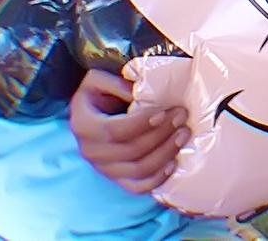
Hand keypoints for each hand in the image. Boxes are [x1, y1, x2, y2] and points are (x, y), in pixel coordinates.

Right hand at [69, 69, 188, 193]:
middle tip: (182, 117)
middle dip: (162, 134)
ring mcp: (103, 169)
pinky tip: (174, 162)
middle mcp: (91, 151)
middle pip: (131, 151)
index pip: (115, 130)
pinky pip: (138, 187)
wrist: (89, 114)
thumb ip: (118, 84)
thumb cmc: (97, 94)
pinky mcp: (115, 179)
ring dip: (165, 153)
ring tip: (183, 134)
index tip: (165, 111)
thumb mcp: (99, 80)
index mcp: (84, 126)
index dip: (142, 123)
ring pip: (138, 170)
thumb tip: (142, 93)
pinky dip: (158, 179)